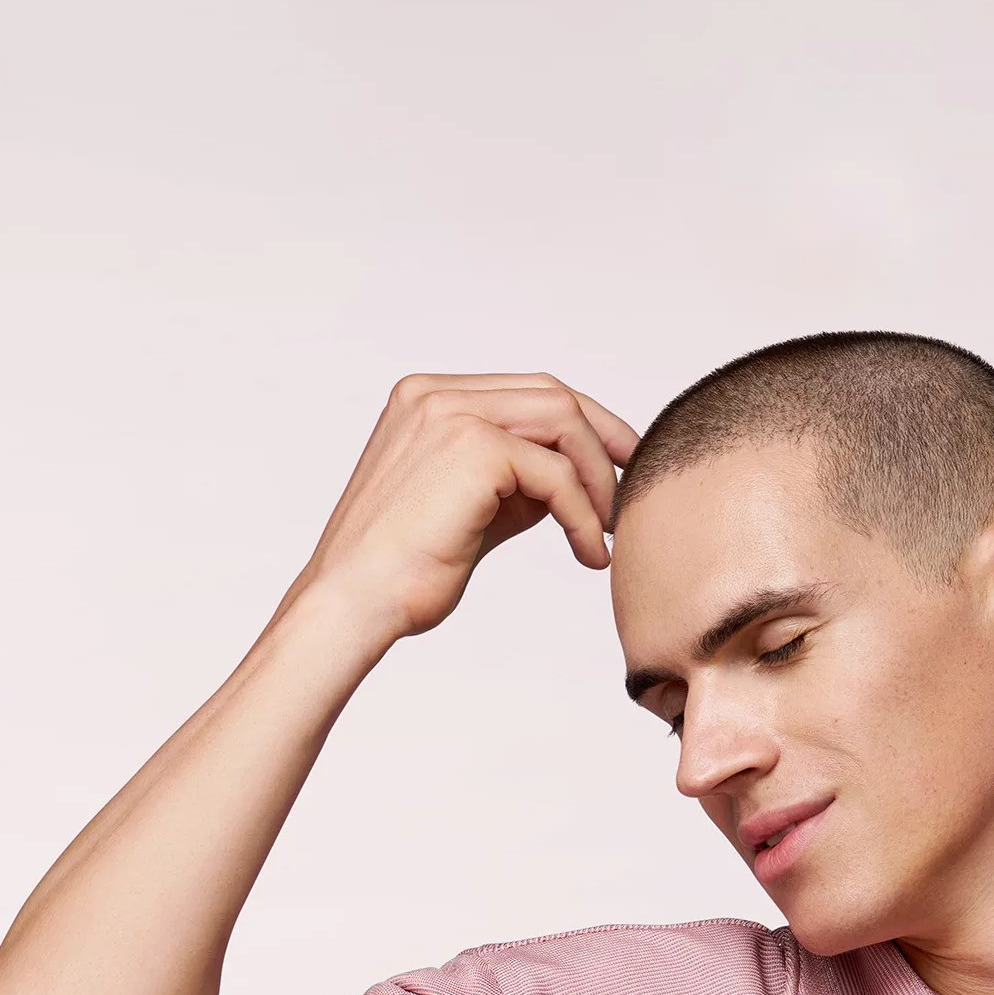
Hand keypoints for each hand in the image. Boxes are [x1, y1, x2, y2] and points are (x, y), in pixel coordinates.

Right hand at [295, 372, 639, 640]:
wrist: (356, 603)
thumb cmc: (405, 568)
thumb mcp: (473, 508)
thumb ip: (517, 480)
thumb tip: (575, 479)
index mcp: (428, 398)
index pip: (530, 391)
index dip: (586, 424)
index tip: (621, 463)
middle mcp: (435, 394)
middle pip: (554, 394)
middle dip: (607, 439)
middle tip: (637, 487)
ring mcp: (451, 413)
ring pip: (564, 423)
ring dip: (598, 480)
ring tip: (607, 531)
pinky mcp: (473, 448)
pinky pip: (557, 475)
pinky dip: (584, 516)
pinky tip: (590, 554)